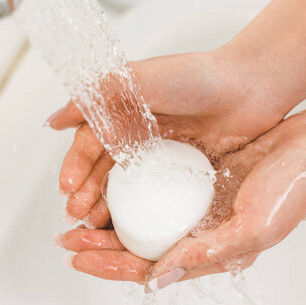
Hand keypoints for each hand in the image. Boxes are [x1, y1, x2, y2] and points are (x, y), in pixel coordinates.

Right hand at [50, 50, 284, 226]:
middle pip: (106, 170)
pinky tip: (135, 227)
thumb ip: (97, 97)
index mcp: (126, 111)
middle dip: (87, 193)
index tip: (67, 189)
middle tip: (77, 217)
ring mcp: (165, 155)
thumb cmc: (197, 76)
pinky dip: (145, 212)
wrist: (252, 87)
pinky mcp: (187, 172)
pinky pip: (161, 197)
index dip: (76, 166)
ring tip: (97, 228)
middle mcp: (142, 134)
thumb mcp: (140, 79)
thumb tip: (54, 121)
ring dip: (110, 208)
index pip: (91, 144)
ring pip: (130, 187)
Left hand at [57, 109, 305, 286]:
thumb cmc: (293, 189)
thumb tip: (159, 278)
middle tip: (66, 240)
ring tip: (79, 218)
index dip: (113, 267)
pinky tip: (112, 186)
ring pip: (146, 222)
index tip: (80, 259)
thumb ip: (207, 253)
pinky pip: (158, 192)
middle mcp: (204, 233)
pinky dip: (133, 193)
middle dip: (102, 248)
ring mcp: (201, 207)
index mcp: (215, 253)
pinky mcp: (200, 181)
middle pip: (143, 249)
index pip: (154, 270)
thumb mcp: (254, 228)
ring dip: (113, 222)